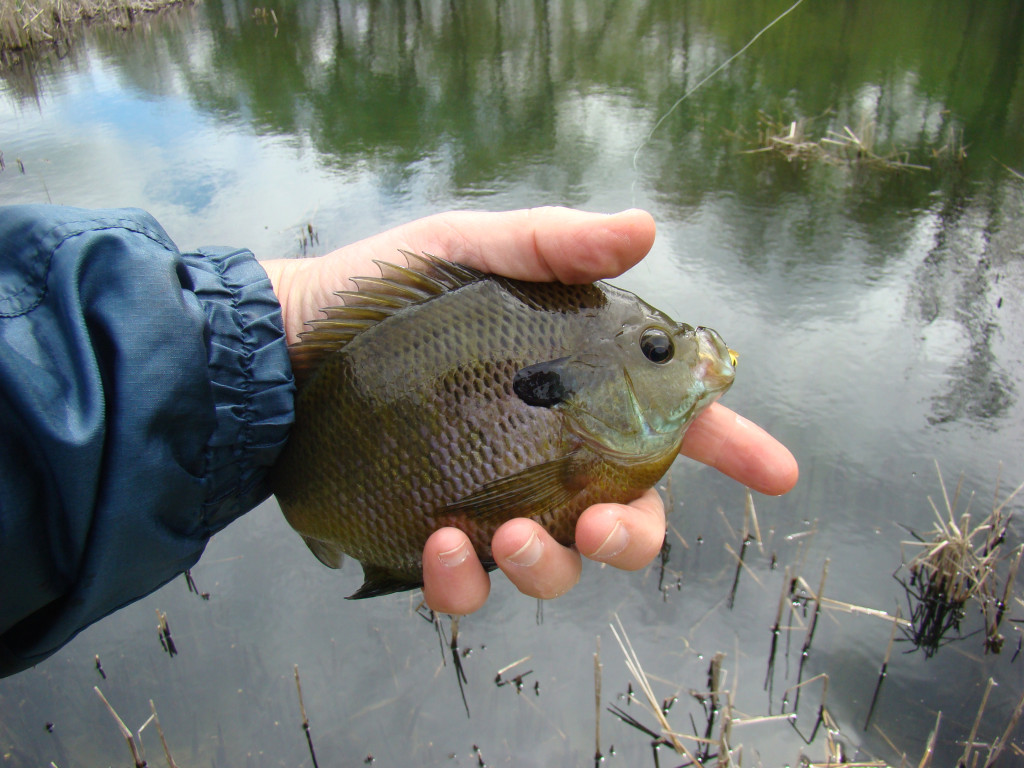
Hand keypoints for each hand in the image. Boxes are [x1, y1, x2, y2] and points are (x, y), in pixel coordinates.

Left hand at [262, 207, 797, 614]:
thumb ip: (551, 244)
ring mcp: (490, 499)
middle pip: (628, 518)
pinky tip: (444, 548)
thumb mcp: (468, 248)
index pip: (670, 421)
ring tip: (504, 537)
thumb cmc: (384, 293)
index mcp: (572, 387)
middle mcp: (544, 453)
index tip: (776, 471)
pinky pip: (468, 588)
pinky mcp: (430, 535)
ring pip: (555, 565)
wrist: (283, 342)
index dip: (730, 446)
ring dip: (548, 567)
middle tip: (602, 525)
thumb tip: (643, 227)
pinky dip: (464, 585)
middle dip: (634, 538)